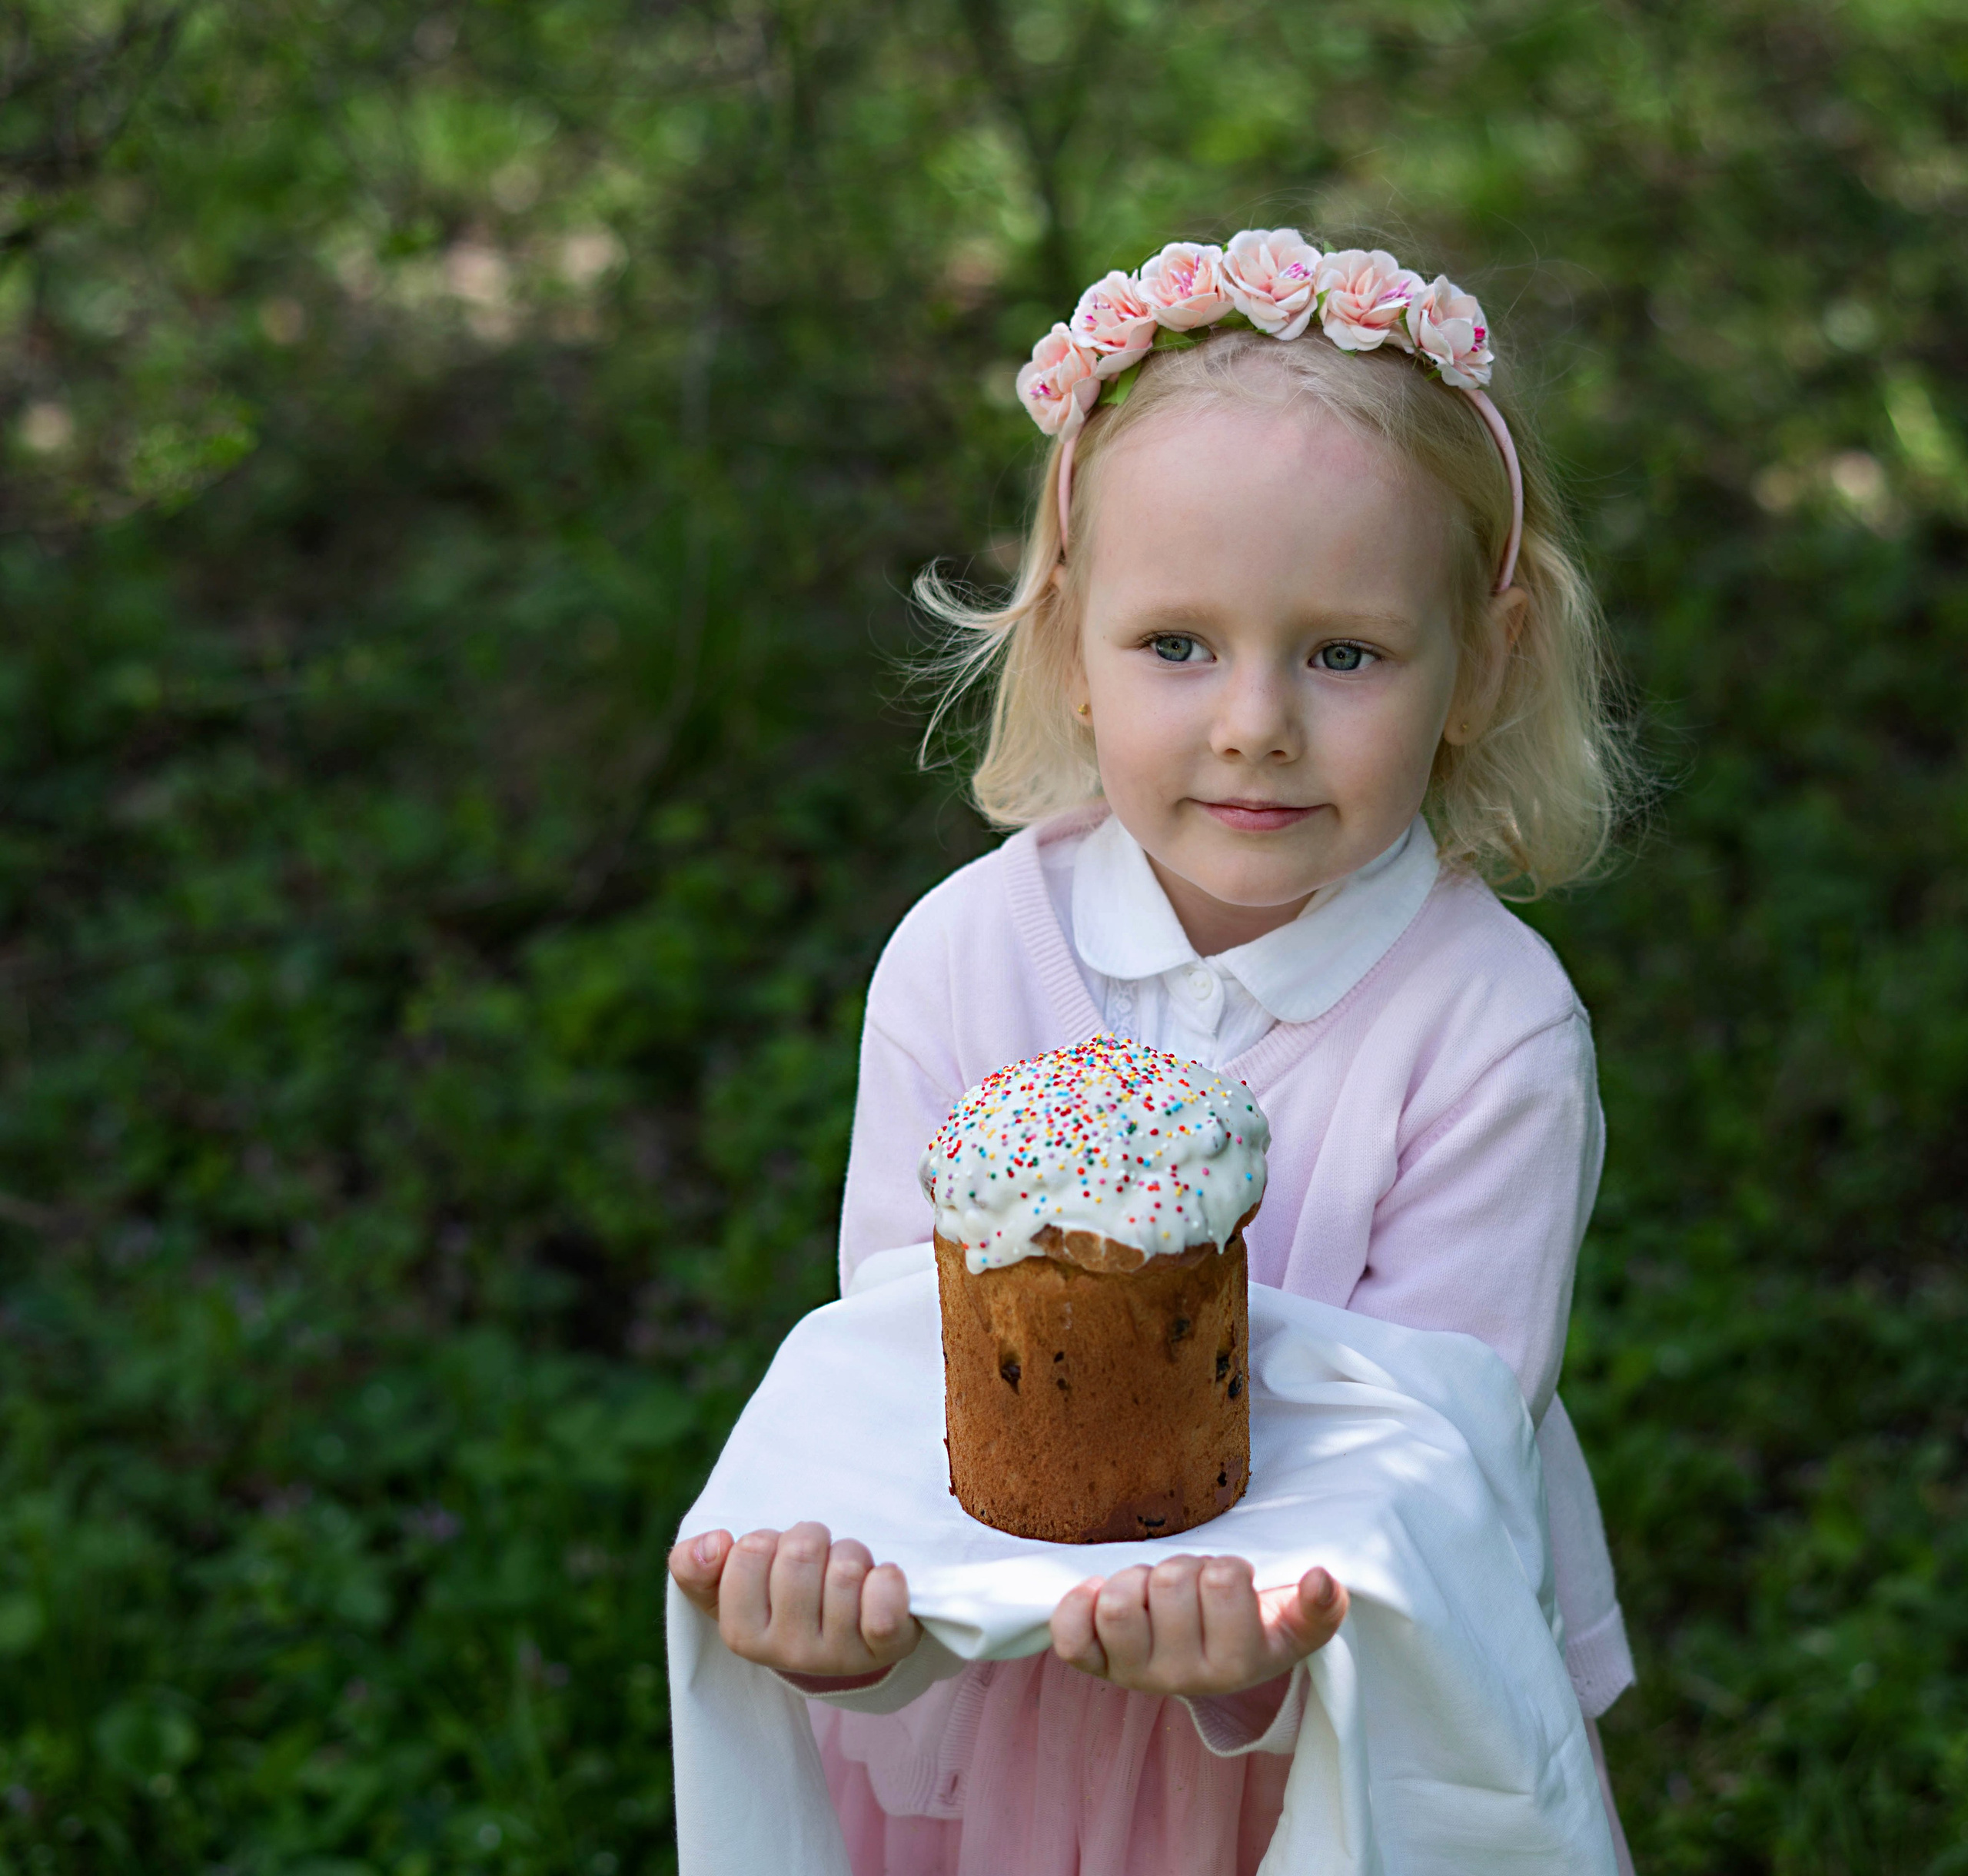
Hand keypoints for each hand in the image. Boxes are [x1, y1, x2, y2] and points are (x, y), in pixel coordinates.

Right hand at [668, 1520, 920, 1679]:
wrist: (847, 1636)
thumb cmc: (784, 1599)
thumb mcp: (729, 1586)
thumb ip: (695, 1566)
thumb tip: (712, 1545)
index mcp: (743, 1635)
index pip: (750, 1550)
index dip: (767, 1540)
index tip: (774, 1560)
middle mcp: (789, 1653)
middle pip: (800, 1552)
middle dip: (811, 1539)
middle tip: (816, 1560)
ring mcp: (839, 1654)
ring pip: (844, 1568)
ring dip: (850, 1552)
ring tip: (847, 1573)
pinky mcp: (886, 1649)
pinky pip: (884, 1610)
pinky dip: (887, 1582)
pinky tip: (881, 1579)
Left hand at [1050, 1554, 1347, 1697]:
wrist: (1208, 1662)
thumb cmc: (1250, 1627)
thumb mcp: (1292, 1622)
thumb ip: (1318, 1607)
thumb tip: (1322, 1579)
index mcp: (1239, 1665)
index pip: (1225, 1579)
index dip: (1226, 1566)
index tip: (1229, 1583)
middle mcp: (1184, 1679)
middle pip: (1170, 1581)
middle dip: (1183, 1566)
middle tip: (1192, 1587)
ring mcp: (1135, 1675)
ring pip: (1120, 1602)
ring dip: (1137, 1578)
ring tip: (1155, 1592)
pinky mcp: (1096, 1667)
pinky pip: (1070, 1637)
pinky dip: (1078, 1604)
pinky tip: (1100, 1596)